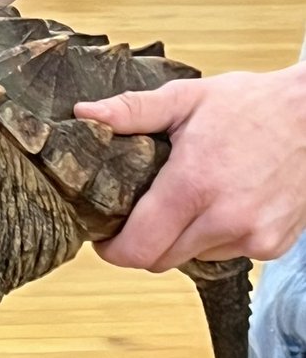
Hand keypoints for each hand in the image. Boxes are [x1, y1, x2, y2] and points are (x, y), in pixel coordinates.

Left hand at [74, 67, 305, 270]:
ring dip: (182, 238)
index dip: (112, 250)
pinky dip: (216, 237)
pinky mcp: (273, 245)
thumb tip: (85, 115)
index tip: (105, 238)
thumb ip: (132, 111)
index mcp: (193, 184)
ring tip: (192, 198)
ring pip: (193, 258)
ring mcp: (253, 236)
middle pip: (160, 260)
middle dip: (144, 242)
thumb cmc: (254, 104)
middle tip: (142, 213)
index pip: (137, 248)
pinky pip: (228, 254)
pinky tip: (224, 203)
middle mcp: (224, 219)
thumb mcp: (187, 98)